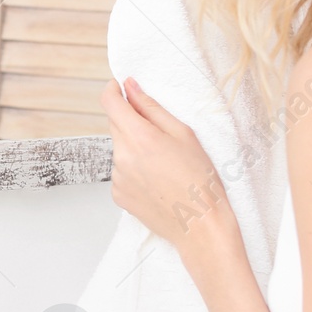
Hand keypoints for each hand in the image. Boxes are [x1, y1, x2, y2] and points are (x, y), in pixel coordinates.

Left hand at [101, 76, 234, 260]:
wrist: (201, 225)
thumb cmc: (200, 179)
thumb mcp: (183, 134)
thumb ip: (151, 108)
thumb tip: (130, 88)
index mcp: (138, 138)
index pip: (110, 103)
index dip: (113, 90)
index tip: (121, 87)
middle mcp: (121, 157)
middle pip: (116, 126)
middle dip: (132, 122)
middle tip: (161, 135)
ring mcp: (117, 178)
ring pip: (120, 150)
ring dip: (135, 149)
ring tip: (165, 166)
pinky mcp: (118, 195)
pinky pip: (122, 172)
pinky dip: (134, 170)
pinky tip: (158, 181)